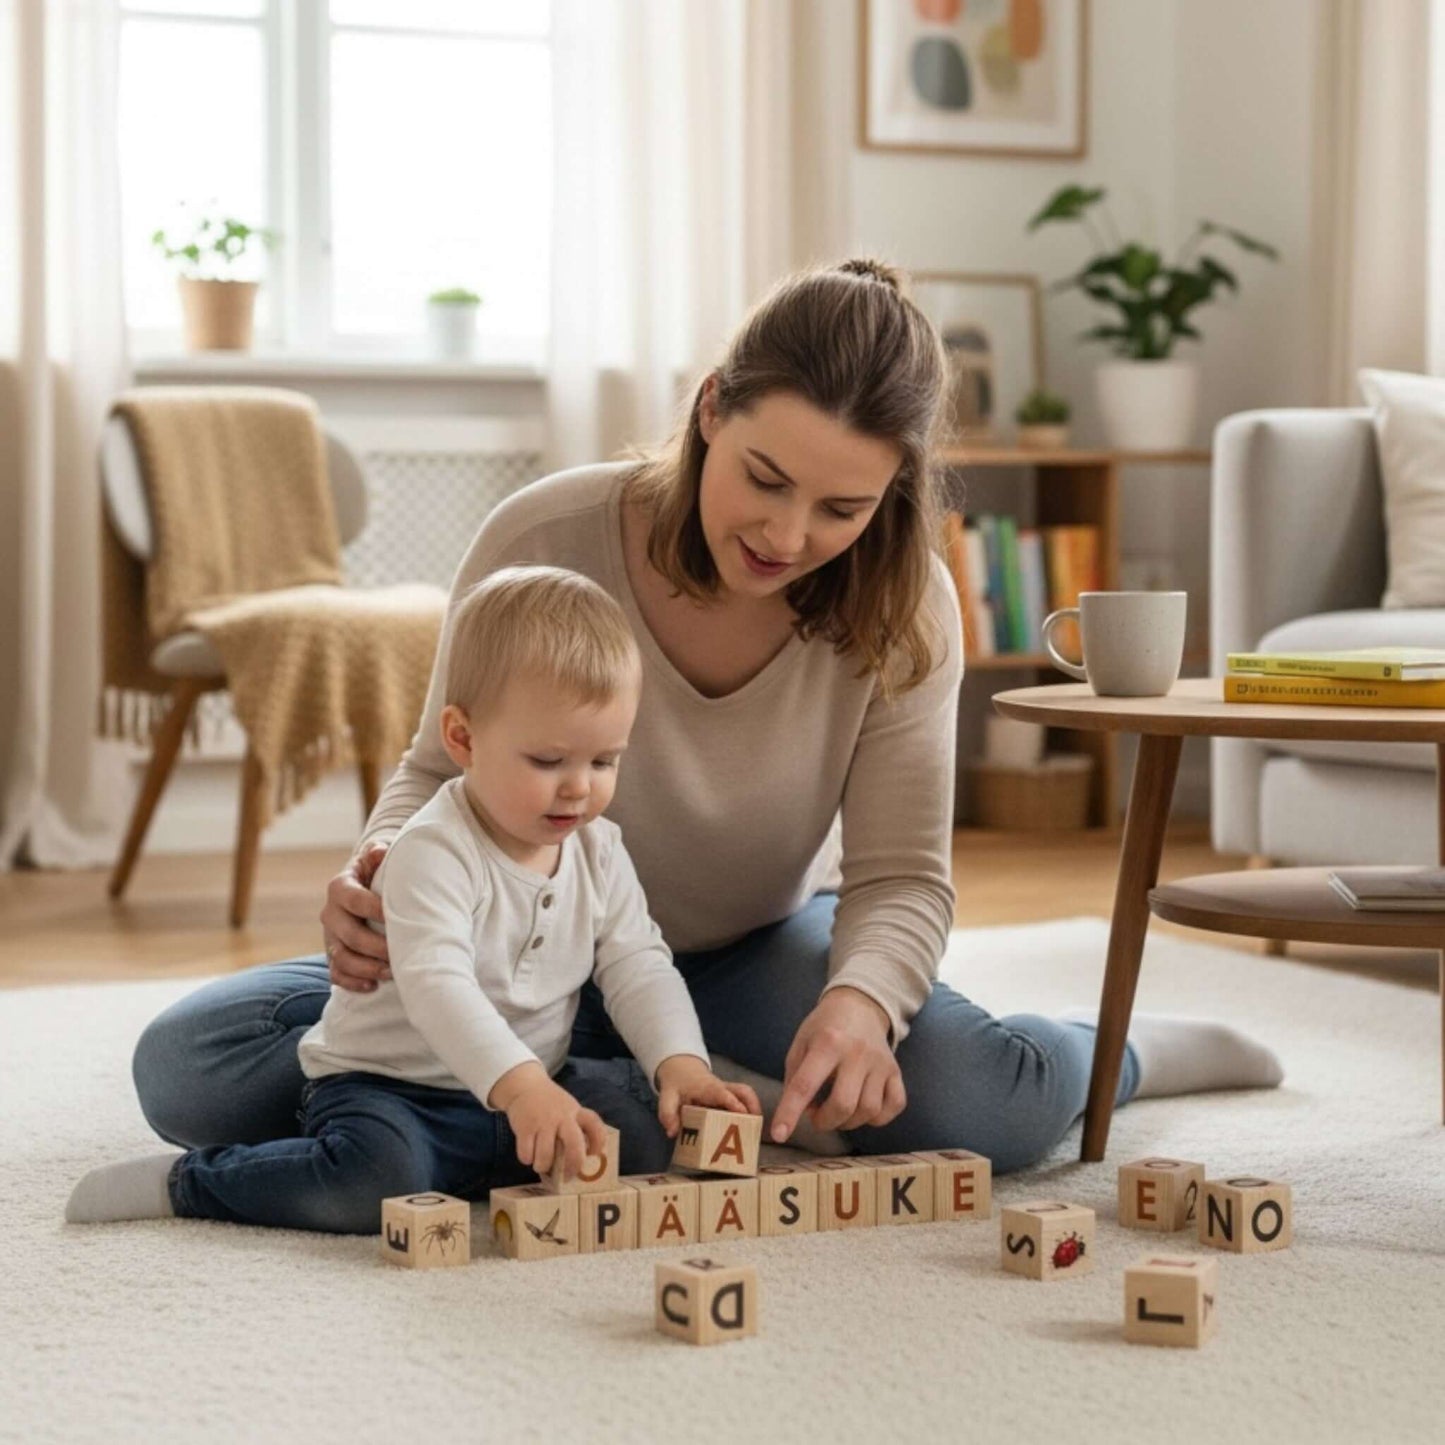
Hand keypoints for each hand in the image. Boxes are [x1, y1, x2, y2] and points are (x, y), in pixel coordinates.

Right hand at [320, 841, 390, 991]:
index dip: (376, 910)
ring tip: (392, 972)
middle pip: (348, 935)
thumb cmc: (377, 873)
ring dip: (367, 968)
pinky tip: (373, 986)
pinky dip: (353, 983)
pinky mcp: (333, 955)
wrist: (364, 887)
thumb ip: (378, 856)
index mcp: (340, 887)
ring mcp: (330, 937)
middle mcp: (330, 913)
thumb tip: (380, 851)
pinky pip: (336, 974)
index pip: (355, 900)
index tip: (399, 918)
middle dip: (376, 947)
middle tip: (400, 953)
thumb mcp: (376, 860)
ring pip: (341, 958)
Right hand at [493, 1064, 609, 1179]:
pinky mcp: (525, 1127)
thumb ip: (575, 1127)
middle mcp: (562, 1117)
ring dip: (542, 1166)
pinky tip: (528, 1154)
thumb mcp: (568, 1109)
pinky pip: (526, 1154)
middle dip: (572, 1166)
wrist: (524, 1086)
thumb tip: (580, 1159)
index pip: (595, 1125)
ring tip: (541, 1164)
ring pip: (545, 1156)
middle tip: (567, 1176)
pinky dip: (527, 1159)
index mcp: (576, 1112)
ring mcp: (543, 1122)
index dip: (599, 1144)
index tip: (594, 1155)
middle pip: (574, 1146)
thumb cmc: (550, 1104)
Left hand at [654, 1055, 761, 1138]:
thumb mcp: (667, 1097)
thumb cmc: (676, 1084)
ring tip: (756, 1130)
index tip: (742, 1113)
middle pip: (742, 1091)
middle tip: (755, 1127)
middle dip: (752, 1107)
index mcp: (706, 1087)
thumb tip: (673, 1132)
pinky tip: (751, 1128)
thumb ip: (668, 1113)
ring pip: (747, 1093)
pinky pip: (745, 1099)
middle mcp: (721, 1087)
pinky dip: (751, 1111)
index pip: (722, 1093)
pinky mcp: (730, 1095)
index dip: (733, 1102)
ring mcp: (727, 1090)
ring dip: (754, 1109)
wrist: (682, 1069)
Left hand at [770, 987, 905, 1142]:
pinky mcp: (895, 1072)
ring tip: (835, 1110)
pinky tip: (862, 1109)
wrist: (859, 1006)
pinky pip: (894, 1106)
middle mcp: (857, 1052)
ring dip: (847, 1122)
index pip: (805, 1085)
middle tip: (815, 1115)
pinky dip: (877, 1118)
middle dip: (824, 1122)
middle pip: (843, 1105)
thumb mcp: (801, 1043)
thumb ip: (794, 1078)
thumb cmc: (824, 1029)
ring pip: (869, 1111)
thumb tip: (798, 1115)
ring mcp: (880, 1063)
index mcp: (827, 1042)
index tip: (779, 1134)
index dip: (789, 1113)